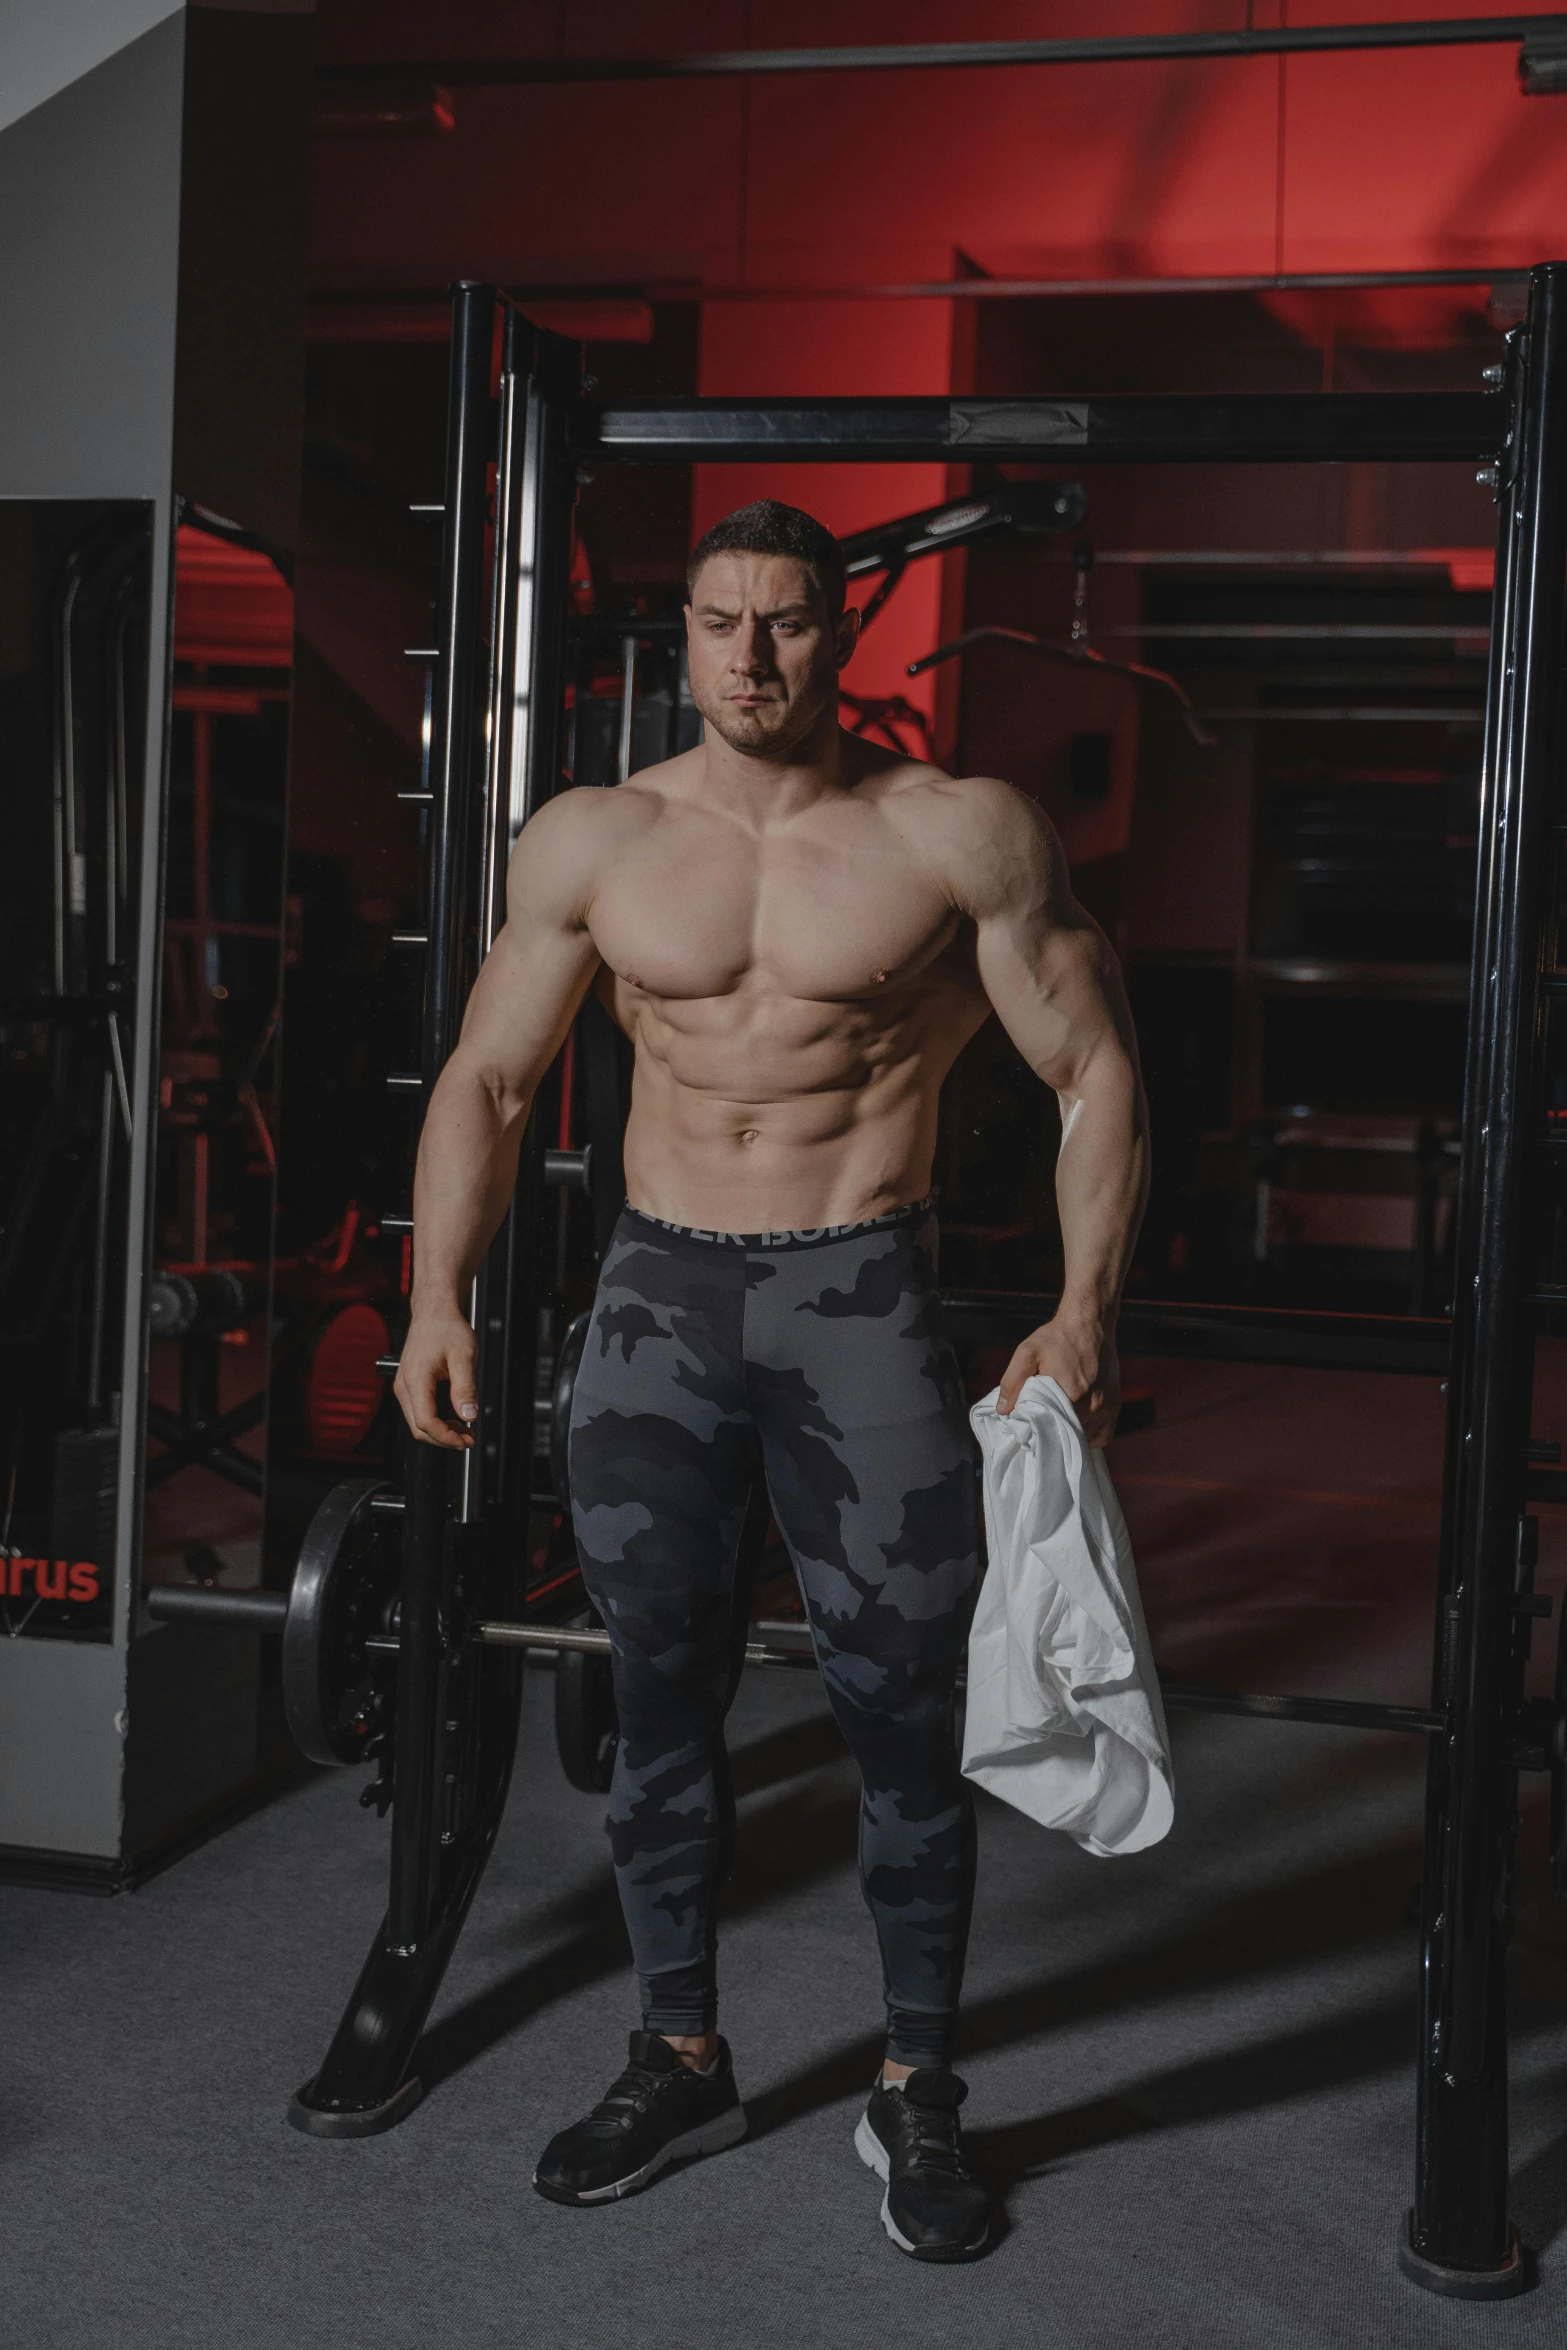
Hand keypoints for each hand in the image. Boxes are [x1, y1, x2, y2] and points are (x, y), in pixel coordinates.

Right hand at [394, 1308, 478, 1449]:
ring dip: (441, 1431)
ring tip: (466, 1431)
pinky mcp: (409, 1385)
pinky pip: (419, 1411)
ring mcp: (404, 1386)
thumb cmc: (446, 1328)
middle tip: (469, 1439)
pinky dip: (436, 1421)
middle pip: (419, 1428)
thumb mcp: (464, 1357)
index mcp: (416, 1379)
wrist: (434, 1312)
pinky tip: (455, 1419)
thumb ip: (465, 1388)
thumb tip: (469, 1415)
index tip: (465, 1441)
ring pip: (418, 1422)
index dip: (446, 1437)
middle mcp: (404, 1385)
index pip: (425, 1421)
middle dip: (444, 1439)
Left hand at [997, 1315, 1119, 1446]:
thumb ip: (1012, 1382)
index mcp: (1072, 1395)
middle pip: (1070, 1436)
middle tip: (1042, 1427)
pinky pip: (1103, 1434)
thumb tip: (1003, 1410)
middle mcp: (1093, 1405)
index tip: (1029, 1428)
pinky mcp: (1116, 1404)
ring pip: (1087, 1438)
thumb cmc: (1057, 1337)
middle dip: (1055, 1435)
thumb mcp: (1027, 1353)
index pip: (1053, 1431)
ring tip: (1059, 1424)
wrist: (1089, 1322)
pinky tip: (1076, 1425)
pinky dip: (1090, 1434)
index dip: (1039, 1433)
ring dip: (1072, 1435)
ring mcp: (1107, 1406)